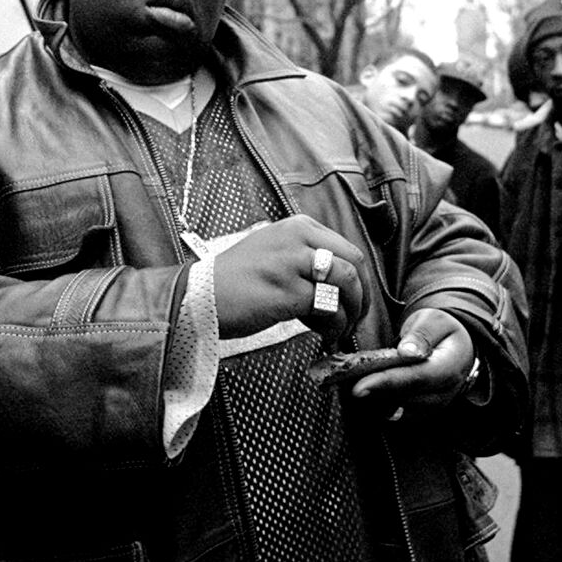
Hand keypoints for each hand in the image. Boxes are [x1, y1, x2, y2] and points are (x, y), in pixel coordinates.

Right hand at [212, 215, 366, 339]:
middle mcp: (298, 238)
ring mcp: (293, 263)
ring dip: (350, 313)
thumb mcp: (274, 250)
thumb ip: (306, 256)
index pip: (347, 249)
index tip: (355, 300)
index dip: (359, 279)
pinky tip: (323, 336)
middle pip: (354, 264)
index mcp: (298, 226)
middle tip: (355, 318)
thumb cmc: (236, 280)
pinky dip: (333, 326)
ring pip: (346, 284)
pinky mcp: (288, 292)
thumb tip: (342, 281)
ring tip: (339, 330)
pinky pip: (329, 309)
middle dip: (362, 295)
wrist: (199, 296)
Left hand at [349, 308, 476, 416]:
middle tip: (343, 380)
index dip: (386, 383)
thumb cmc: (441, 331)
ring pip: (397, 410)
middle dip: (373, 392)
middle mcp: (444, 393)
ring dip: (373, 399)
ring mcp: (433, 407)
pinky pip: (395, 414)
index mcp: (450, 367)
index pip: (416, 379)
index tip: (358, 387)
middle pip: (403, 398)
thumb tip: (407, 351)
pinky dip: (377, 403)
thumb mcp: (433, 321)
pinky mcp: (420, 413)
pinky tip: (364, 388)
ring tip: (351, 381)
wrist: (456, 349)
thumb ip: (421, 334)